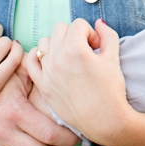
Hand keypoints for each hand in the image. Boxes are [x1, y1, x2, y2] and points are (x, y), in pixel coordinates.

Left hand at [23, 19, 131, 145]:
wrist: (104, 121)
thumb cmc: (110, 91)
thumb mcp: (113, 58)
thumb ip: (108, 35)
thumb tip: (98, 24)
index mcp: (75, 49)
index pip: (79, 25)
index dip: (91, 33)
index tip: (98, 47)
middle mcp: (57, 58)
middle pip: (60, 29)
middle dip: (74, 35)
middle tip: (86, 51)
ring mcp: (47, 72)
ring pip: (45, 42)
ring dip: (57, 44)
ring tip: (71, 58)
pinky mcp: (43, 85)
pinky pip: (30, 61)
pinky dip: (38, 56)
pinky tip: (51, 61)